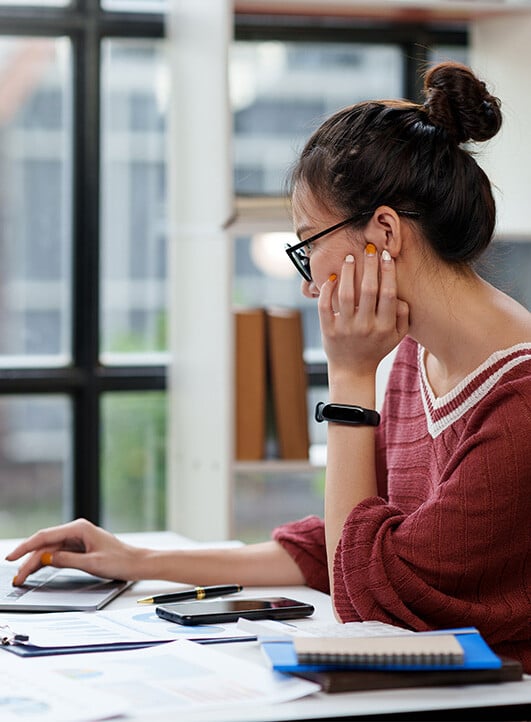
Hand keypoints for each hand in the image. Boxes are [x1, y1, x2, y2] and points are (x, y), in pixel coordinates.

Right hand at [5, 518, 141, 583]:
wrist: (136, 563)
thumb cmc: (120, 560)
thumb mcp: (92, 563)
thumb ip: (67, 560)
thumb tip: (46, 559)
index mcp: (79, 529)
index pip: (45, 536)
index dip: (26, 547)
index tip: (12, 556)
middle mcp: (77, 531)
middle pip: (46, 545)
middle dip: (29, 560)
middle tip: (17, 577)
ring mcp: (78, 540)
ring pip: (50, 550)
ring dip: (36, 563)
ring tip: (22, 577)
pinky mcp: (80, 549)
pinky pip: (58, 554)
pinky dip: (47, 563)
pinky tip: (36, 569)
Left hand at [318, 247, 408, 377]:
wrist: (352, 370)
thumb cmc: (376, 348)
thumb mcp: (397, 337)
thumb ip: (404, 317)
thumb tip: (402, 296)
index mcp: (385, 326)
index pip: (388, 293)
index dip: (388, 272)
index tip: (386, 256)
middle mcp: (366, 327)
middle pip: (369, 290)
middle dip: (370, 266)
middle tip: (369, 249)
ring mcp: (346, 328)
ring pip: (346, 295)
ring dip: (349, 273)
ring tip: (349, 258)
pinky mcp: (328, 330)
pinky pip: (325, 306)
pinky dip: (327, 290)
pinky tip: (332, 278)